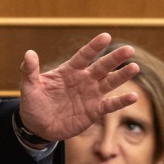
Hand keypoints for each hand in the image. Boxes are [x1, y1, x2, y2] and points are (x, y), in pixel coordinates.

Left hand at [18, 33, 138, 141]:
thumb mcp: (29, 86)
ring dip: (122, 76)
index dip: (94, 46)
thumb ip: (29, 70)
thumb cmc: (34, 103)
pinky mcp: (94, 111)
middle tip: (129, 49)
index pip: (84, 55)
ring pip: (109, 82)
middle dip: (115, 58)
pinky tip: (133, 97)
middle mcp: (83, 80)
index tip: (105, 36)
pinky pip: (110, 105)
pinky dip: (121, 101)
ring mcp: (90, 95)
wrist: (37, 127)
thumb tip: (29, 53)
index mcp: (69, 70)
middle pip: (102, 66)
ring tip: (134, 67)